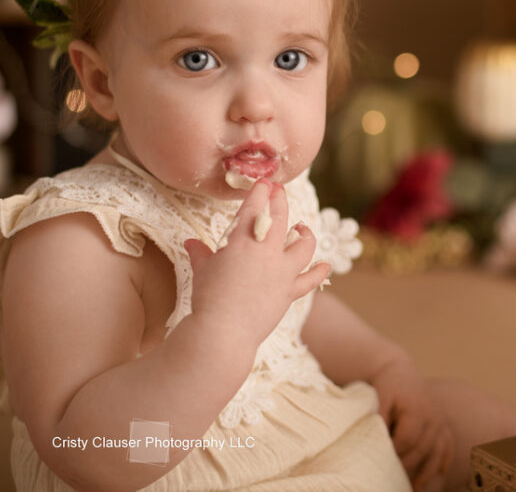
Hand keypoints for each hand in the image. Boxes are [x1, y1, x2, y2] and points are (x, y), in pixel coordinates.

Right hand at [185, 179, 329, 348]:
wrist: (224, 332)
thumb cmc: (208, 299)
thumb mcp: (202, 271)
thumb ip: (201, 254)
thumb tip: (191, 243)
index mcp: (243, 242)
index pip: (254, 209)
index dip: (260, 193)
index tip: (264, 183)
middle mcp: (267, 252)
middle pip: (281, 219)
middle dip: (280, 201)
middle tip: (279, 191)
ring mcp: (282, 272)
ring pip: (304, 245)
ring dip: (305, 234)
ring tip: (302, 228)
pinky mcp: (290, 292)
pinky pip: (310, 279)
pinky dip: (319, 271)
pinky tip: (325, 265)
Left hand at [372, 355, 453, 489]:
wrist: (400, 371)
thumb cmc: (387, 386)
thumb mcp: (381, 398)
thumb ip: (380, 418)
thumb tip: (378, 439)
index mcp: (417, 410)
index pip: (407, 440)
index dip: (394, 453)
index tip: (382, 463)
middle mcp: (434, 416)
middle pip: (423, 449)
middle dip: (408, 466)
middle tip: (393, 480)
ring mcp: (441, 420)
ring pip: (438, 451)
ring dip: (428, 472)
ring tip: (415, 488)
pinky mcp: (443, 423)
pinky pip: (448, 445)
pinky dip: (445, 459)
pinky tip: (440, 473)